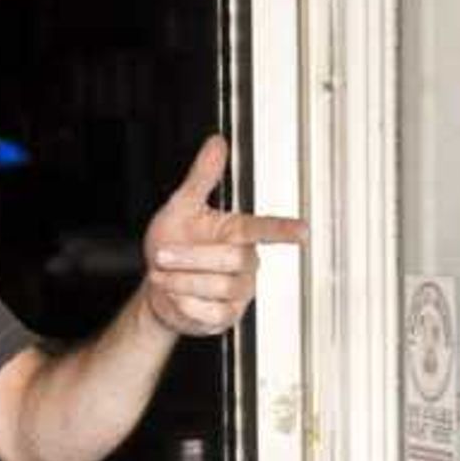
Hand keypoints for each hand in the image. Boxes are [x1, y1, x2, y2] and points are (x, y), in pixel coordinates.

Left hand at [138, 134, 306, 337]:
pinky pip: (211, 312)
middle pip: (232, 259)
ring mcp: (239, 293)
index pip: (265, 228)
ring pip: (221, 286)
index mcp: (238, 233)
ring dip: (183, 280)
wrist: (155, 287)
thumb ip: (201, 177)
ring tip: (163, 274)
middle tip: (162, 255)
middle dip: (191, 257)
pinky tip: (174, 295)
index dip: (284, 230)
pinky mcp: (228, 317)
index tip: (303, 232)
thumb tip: (216, 143)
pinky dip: (185, 303)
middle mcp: (245, 263)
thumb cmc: (172, 244)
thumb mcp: (181, 207)